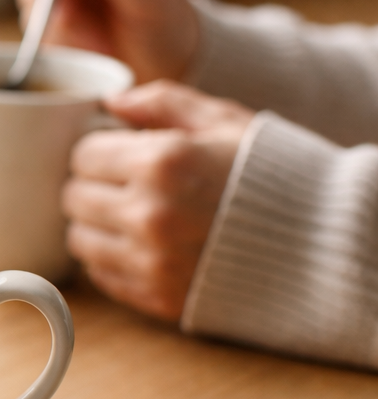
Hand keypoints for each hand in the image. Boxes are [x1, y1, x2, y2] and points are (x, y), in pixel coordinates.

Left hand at [62, 81, 254, 320]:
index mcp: (162, 162)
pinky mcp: (157, 297)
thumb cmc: (274, 174)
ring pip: (79, 239)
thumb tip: (109, 101)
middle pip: (73, 197)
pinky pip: (101, 276)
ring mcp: (151, 261)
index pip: (82, 154)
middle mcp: (149, 214)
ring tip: (131, 213)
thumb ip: (162, 102)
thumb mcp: (224, 120)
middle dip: (92, 185)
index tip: (116, 152)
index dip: (97, 149)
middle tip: (120, 183)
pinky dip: (111, 259)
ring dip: (95, 224)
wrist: (324, 241)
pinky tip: (143, 244)